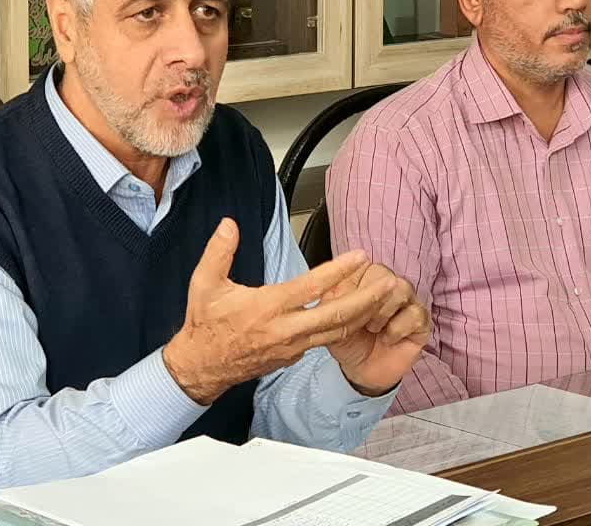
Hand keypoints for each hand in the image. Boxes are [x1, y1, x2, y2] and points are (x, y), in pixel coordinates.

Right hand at [163, 218, 391, 404]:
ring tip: (383, 300)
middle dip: (366, 300)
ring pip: (336, 332)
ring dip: (362, 315)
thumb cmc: (205, 324)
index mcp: (267, 308)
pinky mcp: (292, 356)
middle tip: (389, 284)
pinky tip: (356, 316)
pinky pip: (325, 341)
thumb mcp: (204, 284)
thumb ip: (219, 251)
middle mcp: (285, 330)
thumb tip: (229, 224)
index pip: (312, 287)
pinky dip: (344, 328)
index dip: (339, 271)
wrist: (202, 367)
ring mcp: (291, 347)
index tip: (360, 256)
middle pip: (336, 316)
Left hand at [325, 264, 430, 395]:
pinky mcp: (421, 321)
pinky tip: (388, 338)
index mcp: (364, 277)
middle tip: (360, 321)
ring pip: (402, 288)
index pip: (363, 263)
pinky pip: (415, 313)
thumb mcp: (327, 319)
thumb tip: (328, 277)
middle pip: (384, 274)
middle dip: (368, 300)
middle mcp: (388, 284)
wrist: (360, 371)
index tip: (345, 302)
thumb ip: (329, 297)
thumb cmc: (345, 340)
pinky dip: (397, 328)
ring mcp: (408, 301)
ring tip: (372, 329)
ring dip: (383, 312)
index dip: (354, 284)